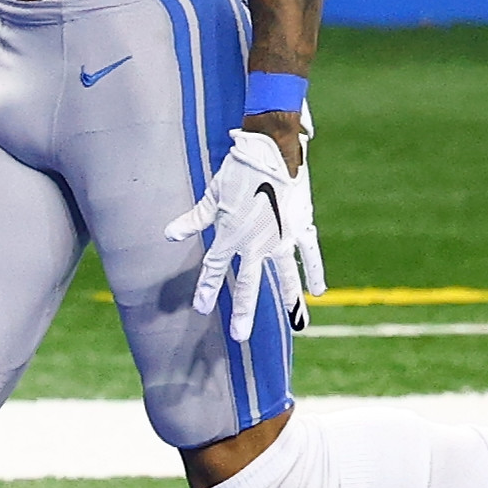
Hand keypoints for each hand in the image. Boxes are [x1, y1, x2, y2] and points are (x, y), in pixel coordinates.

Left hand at [162, 125, 326, 341]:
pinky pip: (310, 255)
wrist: (272, 152)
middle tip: (240, 335)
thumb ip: (194, 219)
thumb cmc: (238, 170)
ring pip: (286, 277)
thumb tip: (169, 234)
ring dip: (291, 302)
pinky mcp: (301, 227)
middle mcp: (256, 244)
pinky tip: (318, 292)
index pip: (215, 270)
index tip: (202, 309)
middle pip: (249, 285)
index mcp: (231, 236)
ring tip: (297, 326)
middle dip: (244, 312)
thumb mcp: (212, 195)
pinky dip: (316, 272)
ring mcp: (282, 238)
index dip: (207, 289)